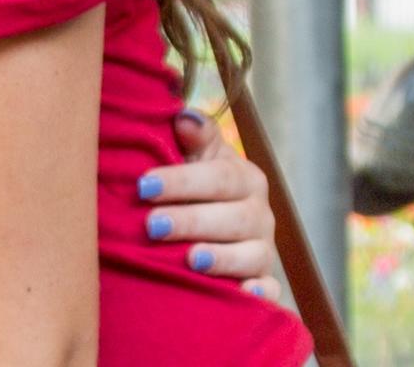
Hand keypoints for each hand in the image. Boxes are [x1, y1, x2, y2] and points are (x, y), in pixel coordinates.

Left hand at [136, 110, 279, 281]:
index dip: (183, 181)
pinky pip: (269, 291)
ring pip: (253, 255)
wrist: (211, 234)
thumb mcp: (195, 160)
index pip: (220, 177)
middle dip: (193, 221)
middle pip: (236, 217)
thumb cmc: (193, 192)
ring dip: (222, 258)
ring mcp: (263, 251)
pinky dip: (258, 294)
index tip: (144, 185)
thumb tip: (183, 117)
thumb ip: (192, 138)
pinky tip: (240, 295)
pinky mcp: (263, 284)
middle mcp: (260, 214)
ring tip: (190, 259)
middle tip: (153, 225)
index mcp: (244, 179)